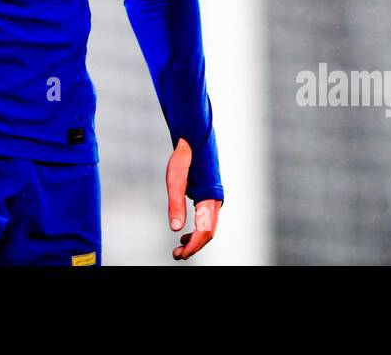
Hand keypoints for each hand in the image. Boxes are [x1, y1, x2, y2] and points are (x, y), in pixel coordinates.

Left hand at [165, 136, 221, 259]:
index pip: (205, 231)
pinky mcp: (210, 195)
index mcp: (210, 197)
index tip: (179, 254)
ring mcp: (214, 198)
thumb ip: (176, 203)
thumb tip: (175, 229)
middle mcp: (215, 200)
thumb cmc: (185, 154)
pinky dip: (198, 229)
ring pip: (209, 226)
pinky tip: (185, 232)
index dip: (193, 246)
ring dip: (196, 239)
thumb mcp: (175, 178)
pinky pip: (207, 219)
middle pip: (209, 232)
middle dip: (194, 246)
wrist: (195, 136)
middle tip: (177, 254)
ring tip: (180, 247)